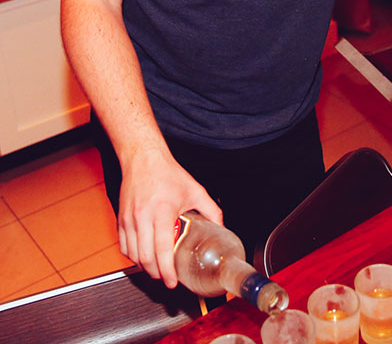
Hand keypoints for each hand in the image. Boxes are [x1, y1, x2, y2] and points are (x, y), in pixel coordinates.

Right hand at [117, 148, 222, 287]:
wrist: (143, 158)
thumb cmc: (168, 173)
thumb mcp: (195, 190)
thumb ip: (211, 210)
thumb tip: (222, 228)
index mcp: (162, 211)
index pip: (162, 250)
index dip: (167, 271)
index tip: (173, 281)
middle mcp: (142, 217)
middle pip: (145, 258)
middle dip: (156, 274)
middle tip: (167, 278)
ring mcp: (129, 219)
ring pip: (133, 255)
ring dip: (145, 267)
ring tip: (157, 269)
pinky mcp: (120, 219)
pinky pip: (123, 247)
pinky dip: (133, 257)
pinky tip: (143, 257)